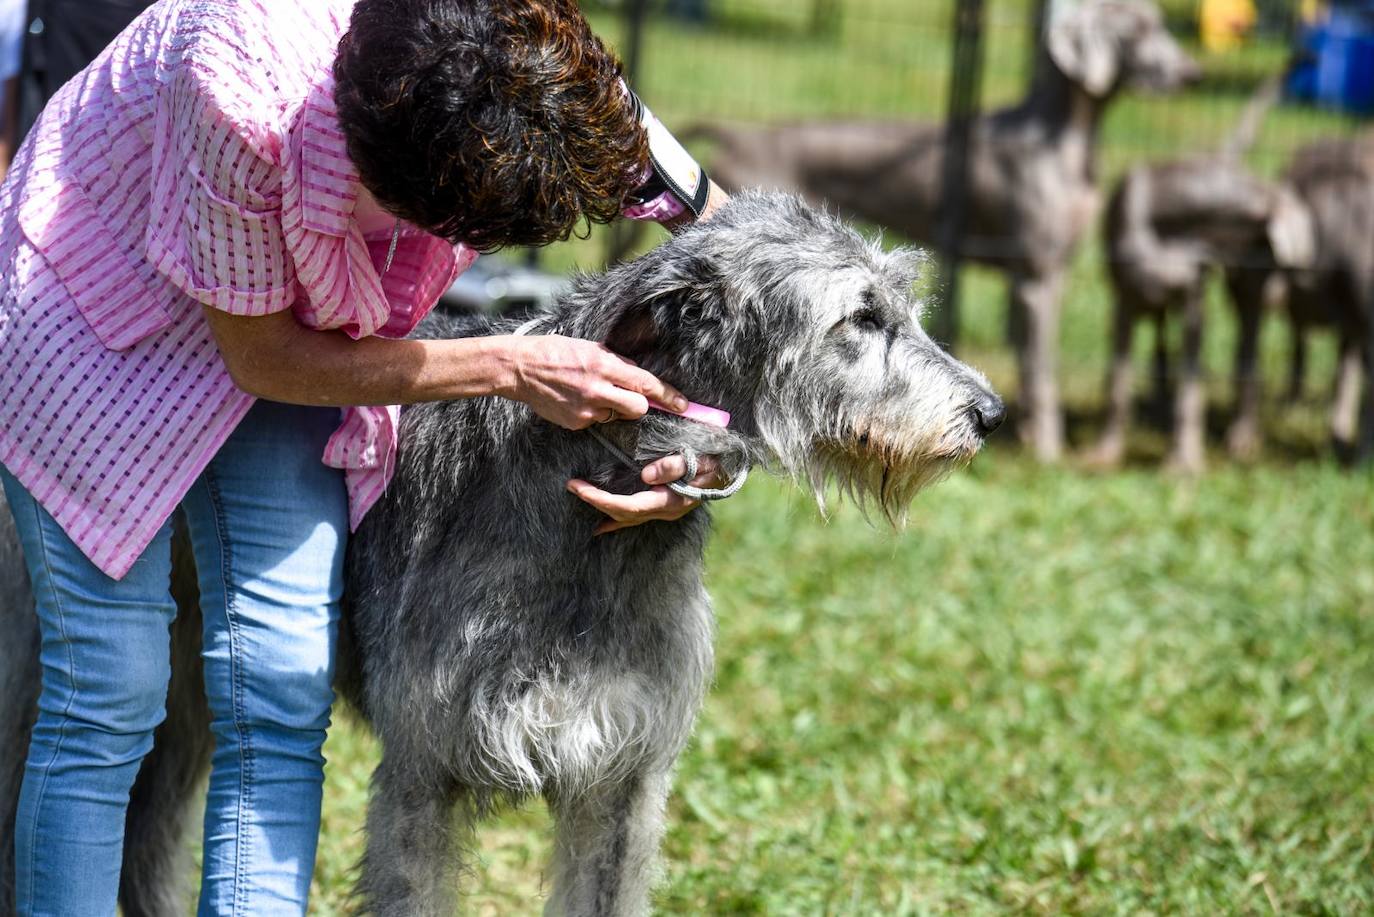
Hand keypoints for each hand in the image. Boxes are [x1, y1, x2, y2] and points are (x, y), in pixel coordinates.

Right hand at [499, 334, 686, 429]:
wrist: (521, 368)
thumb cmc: (557, 352)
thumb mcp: (591, 348)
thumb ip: (617, 363)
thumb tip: (641, 376)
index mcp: (604, 365)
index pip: (646, 384)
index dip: (668, 396)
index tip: (683, 405)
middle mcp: (598, 389)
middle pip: (638, 408)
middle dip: (640, 404)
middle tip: (632, 397)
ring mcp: (586, 409)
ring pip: (617, 415)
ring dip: (613, 407)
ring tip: (593, 392)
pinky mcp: (575, 423)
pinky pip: (596, 421)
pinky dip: (593, 412)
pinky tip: (577, 400)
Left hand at [568, 454, 726, 534]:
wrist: (731, 470)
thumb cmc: (715, 461)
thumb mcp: (701, 459)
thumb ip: (677, 465)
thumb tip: (648, 475)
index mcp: (671, 501)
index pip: (630, 506)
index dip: (602, 499)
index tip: (580, 488)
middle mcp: (665, 511)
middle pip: (624, 514)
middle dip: (595, 502)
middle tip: (572, 486)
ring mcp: (664, 512)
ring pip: (628, 518)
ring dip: (603, 509)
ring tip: (581, 497)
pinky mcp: (662, 507)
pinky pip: (635, 517)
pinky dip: (616, 519)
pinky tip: (601, 525)